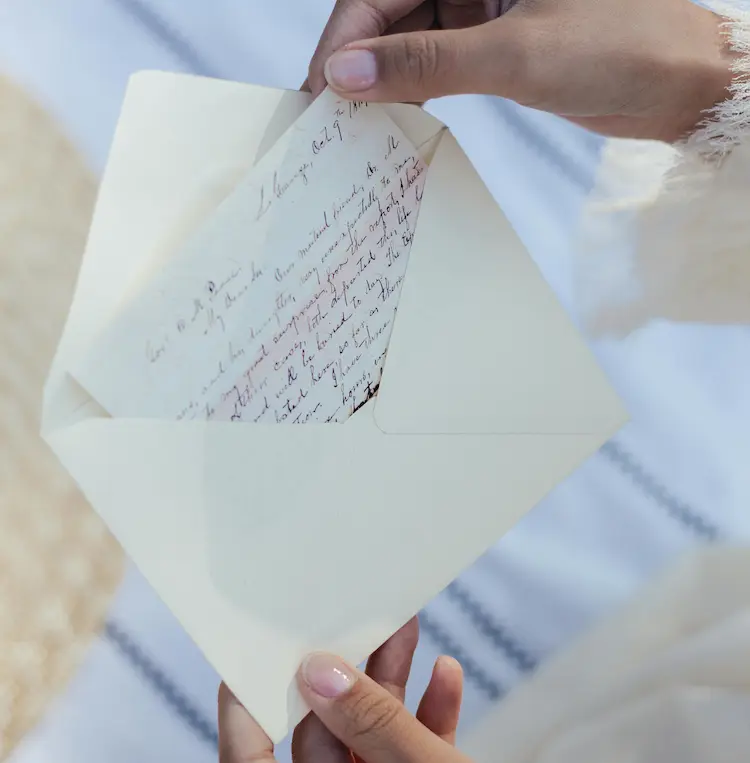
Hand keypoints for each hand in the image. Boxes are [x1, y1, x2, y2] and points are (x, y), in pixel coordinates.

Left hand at [218, 617, 470, 761]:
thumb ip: (373, 724)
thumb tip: (318, 670)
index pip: (251, 762)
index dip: (245, 709)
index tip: (256, 649)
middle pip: (323, 735)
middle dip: (346, 674)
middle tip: (358, 620)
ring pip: (370, 738)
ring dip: (393, 685)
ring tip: (407, 629)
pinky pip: (410, 754)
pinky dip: (429, 717)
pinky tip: (446, 677)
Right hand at [308, 0, 737, 140]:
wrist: (681, 82)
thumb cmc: (619, 47)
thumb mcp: (515, 56)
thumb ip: (426, 63)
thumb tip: (347, 75)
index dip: (346, 37)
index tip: (323, 90)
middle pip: (390, 9)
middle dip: (359, 59)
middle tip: (333, 116)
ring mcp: (484, 2)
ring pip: (411, 35)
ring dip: (386, 78)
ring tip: (361, 124)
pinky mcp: (495, 34)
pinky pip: (439, 56)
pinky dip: (418, 86)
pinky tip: (401, 114)